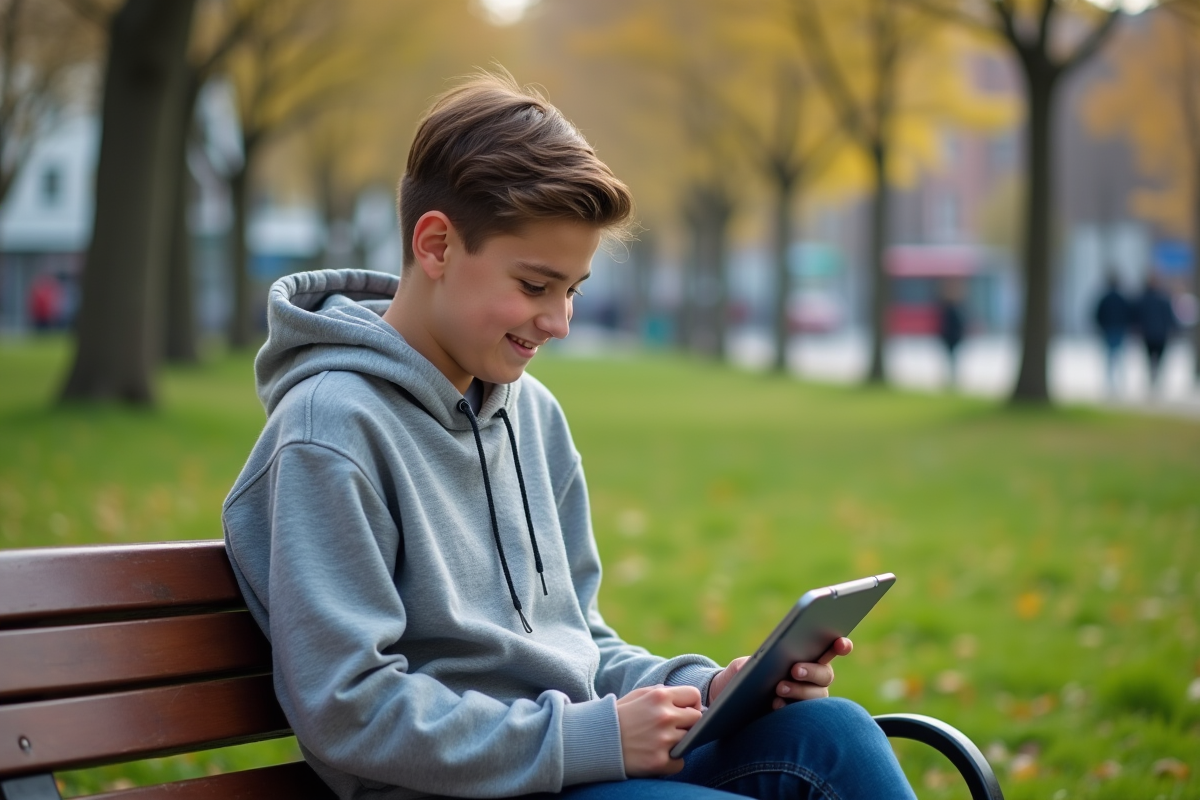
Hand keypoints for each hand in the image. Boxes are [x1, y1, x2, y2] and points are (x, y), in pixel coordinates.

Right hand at [616, 685, 702, 776]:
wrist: (594, 740)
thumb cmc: (618, 716)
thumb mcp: (637, 695)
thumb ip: (662, 692)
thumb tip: (687, 699)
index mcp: (659, 696)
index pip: (694, 695)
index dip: (692, 704)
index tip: (685, 711)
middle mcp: (664, 716)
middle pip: (697, 719)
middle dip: (689, 723)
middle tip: (675, 729)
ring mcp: (663, 740)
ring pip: (691, 741)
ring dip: (680, 742)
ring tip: (662, 742)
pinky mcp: (658, 761)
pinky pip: (680, 762)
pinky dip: (673, 761)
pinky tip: (659, 756)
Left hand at [707, 637, 853, 707]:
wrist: (732, 704)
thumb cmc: (742, 679)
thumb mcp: (740, 667)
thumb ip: (747, 663)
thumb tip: (749, 667)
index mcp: (805, 658)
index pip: (829, 650)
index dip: (840, 646)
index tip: (841, 644)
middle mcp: (813, 680)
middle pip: (825, 675)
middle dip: (812, 671)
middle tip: (795, 670)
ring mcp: (807, 700)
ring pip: (817, 697)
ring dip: (800, 691)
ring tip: (779, 689)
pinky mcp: (798, 720)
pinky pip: (804, 716)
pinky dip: (790, 709)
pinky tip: (775, 705)